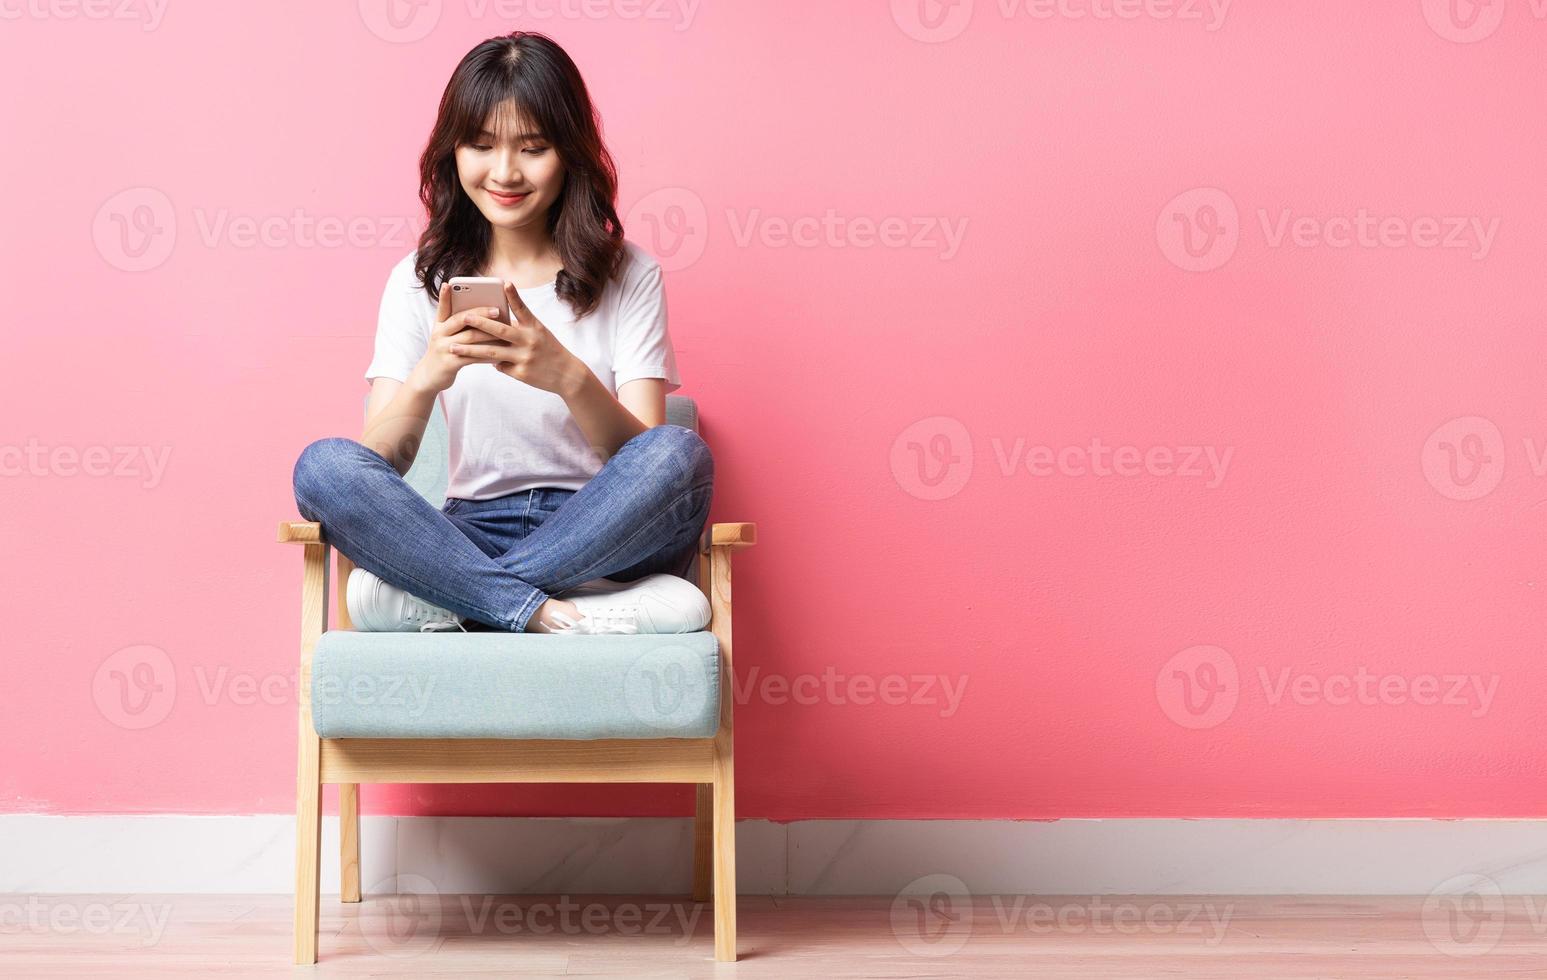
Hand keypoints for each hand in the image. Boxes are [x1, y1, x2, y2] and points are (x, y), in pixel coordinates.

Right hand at [412, 282, 514, 392]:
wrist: (430, 376)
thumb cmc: (444, 351)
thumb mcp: (446, 335)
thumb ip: (458, 324)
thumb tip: (484, 314)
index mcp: (439, 325)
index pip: (443, 307)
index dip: (445, 296)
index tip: (449, 283)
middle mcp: (439, 334)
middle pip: (460, 319)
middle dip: (480, 313)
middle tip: (498, 310)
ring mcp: (443, 348)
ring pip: (469, 337)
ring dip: (489, 333)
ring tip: (505, 330)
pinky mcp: (450, 363)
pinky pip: (472, 357)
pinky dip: (487, 354)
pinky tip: (500, 352)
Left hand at [448, 280, 585, 395]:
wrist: (567, 375)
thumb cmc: (551, 350)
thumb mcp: (540, 334)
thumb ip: (520, 328)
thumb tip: (496, 325)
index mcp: (535, 327)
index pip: (522, 308)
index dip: (513, 295)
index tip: (504, 283)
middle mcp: (530, 340)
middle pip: (500, 330)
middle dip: (479, 323)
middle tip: (463, 317)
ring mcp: (525, 357)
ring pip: (492, 352)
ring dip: (470, 350)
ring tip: (453, 348)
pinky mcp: (521, 373)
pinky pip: (500, 366)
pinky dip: (492, 363)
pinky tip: (484, 362)